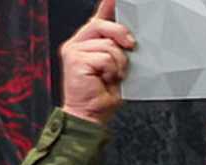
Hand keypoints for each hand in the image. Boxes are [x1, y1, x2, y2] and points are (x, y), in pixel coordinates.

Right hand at [58, 0, 134, 124]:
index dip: (107, 6)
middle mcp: (78, 43)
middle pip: (102, 25)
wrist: (90, 114)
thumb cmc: (103, 93)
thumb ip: (119, 50)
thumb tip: (132, 39)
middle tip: (131, 47)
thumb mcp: (117, 66)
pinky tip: (106, 79)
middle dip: (121, 34)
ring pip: (109, 44)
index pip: (99, 18)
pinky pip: (105, 57)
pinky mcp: (75, 59)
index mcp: (88, 42)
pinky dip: (113, 69)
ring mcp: (74, 50)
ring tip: (114, 75)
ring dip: (119, 63)